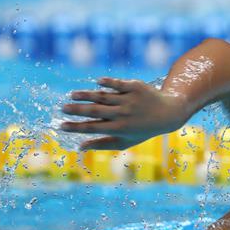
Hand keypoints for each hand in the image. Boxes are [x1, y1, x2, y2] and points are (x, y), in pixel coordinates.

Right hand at [60, 77, 187, 150]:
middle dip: (77, 110)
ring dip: (86, 95)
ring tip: (72, 95)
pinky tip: (96, 82)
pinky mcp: (135, 86)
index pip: (93, 128)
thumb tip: (80, 147)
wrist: (168, 113)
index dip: (76, 127)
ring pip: (103, 96)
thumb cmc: (143, 130)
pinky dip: (107, 83)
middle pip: (96, 111)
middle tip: (62, 108)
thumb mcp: (125, 141)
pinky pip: (118, 84)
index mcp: (120, 129)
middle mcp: (124, 114)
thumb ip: (102, 144)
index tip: (61, 126)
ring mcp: (129, 99)